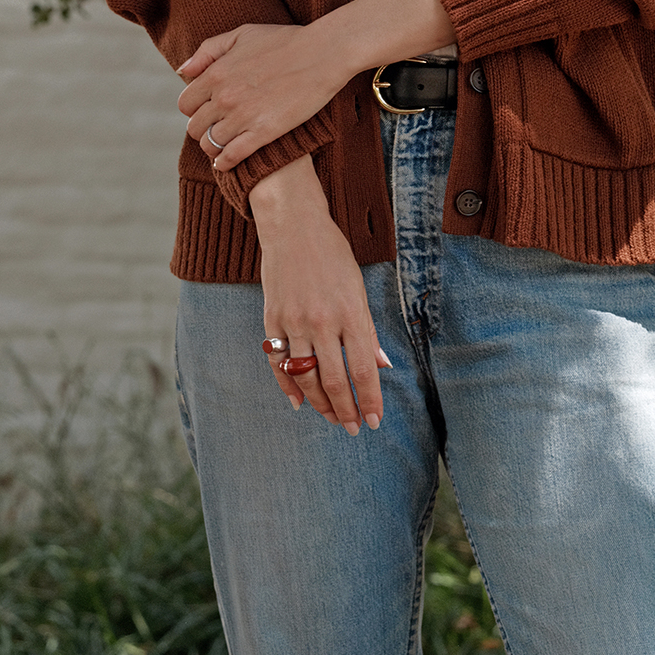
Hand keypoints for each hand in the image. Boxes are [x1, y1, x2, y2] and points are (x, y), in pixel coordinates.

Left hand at [178, 22, 343, 173]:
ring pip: (210, 144)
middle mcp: (224, 97)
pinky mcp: (263, 132)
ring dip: (214, 147)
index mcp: (216, 73)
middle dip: (203, 129)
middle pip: (195, 127)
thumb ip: (208, 51)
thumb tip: (182, 71)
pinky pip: (231, 156)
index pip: (185, 104)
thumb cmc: (284, 41)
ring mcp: (243, 116)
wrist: (322, 54)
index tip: (207, 111)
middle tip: (217, 129)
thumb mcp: (241, 35)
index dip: (194, 110)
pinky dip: (225, 163)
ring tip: (224, 145)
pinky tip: (227, 163)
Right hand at [251, 159, 388, 433]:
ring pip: (306, 377)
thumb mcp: (358, 289)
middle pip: (336, 380)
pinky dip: (288, 386)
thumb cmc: (333, 256)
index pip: (364, 370)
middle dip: (347, 410)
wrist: (293, 226)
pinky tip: (299, 402)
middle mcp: (323, 321)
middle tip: (354, 428)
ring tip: (332, 417)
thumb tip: (382, 366)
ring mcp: (294, 321)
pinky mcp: (272, 318)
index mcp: (350, 313)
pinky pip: (279, 362)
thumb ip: (367, 331)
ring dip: (321, 404)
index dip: (371, 400)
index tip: (375, 421)